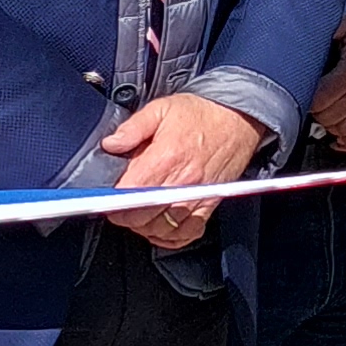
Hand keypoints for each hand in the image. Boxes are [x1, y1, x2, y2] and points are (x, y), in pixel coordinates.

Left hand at [100, 96, 269, 243]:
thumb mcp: (162, 109)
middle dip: (123, 214)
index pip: (128, 195)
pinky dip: (169, 236)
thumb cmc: (201, 114)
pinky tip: (160, 225)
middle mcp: (181, 184)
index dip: (111, 199)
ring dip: (143, 225)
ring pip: (160, 229)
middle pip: (140, 218)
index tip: (106, 195)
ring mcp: (196, 198)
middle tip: (120, 202)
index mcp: (165, 159)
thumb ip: (133, 127)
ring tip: (138, 211)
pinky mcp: (208, 206)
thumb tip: (111, 144)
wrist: (239, 119)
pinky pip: (185, 235)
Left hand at [311, 15, 345, 153]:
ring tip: (331, 116)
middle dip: (319, 113)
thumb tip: (308, 45)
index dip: (309, 100)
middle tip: (319, 105)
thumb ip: (327, 36)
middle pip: (330, 119)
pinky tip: (342, 139)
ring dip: (334, 126)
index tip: (308, 96)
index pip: (319, 102)